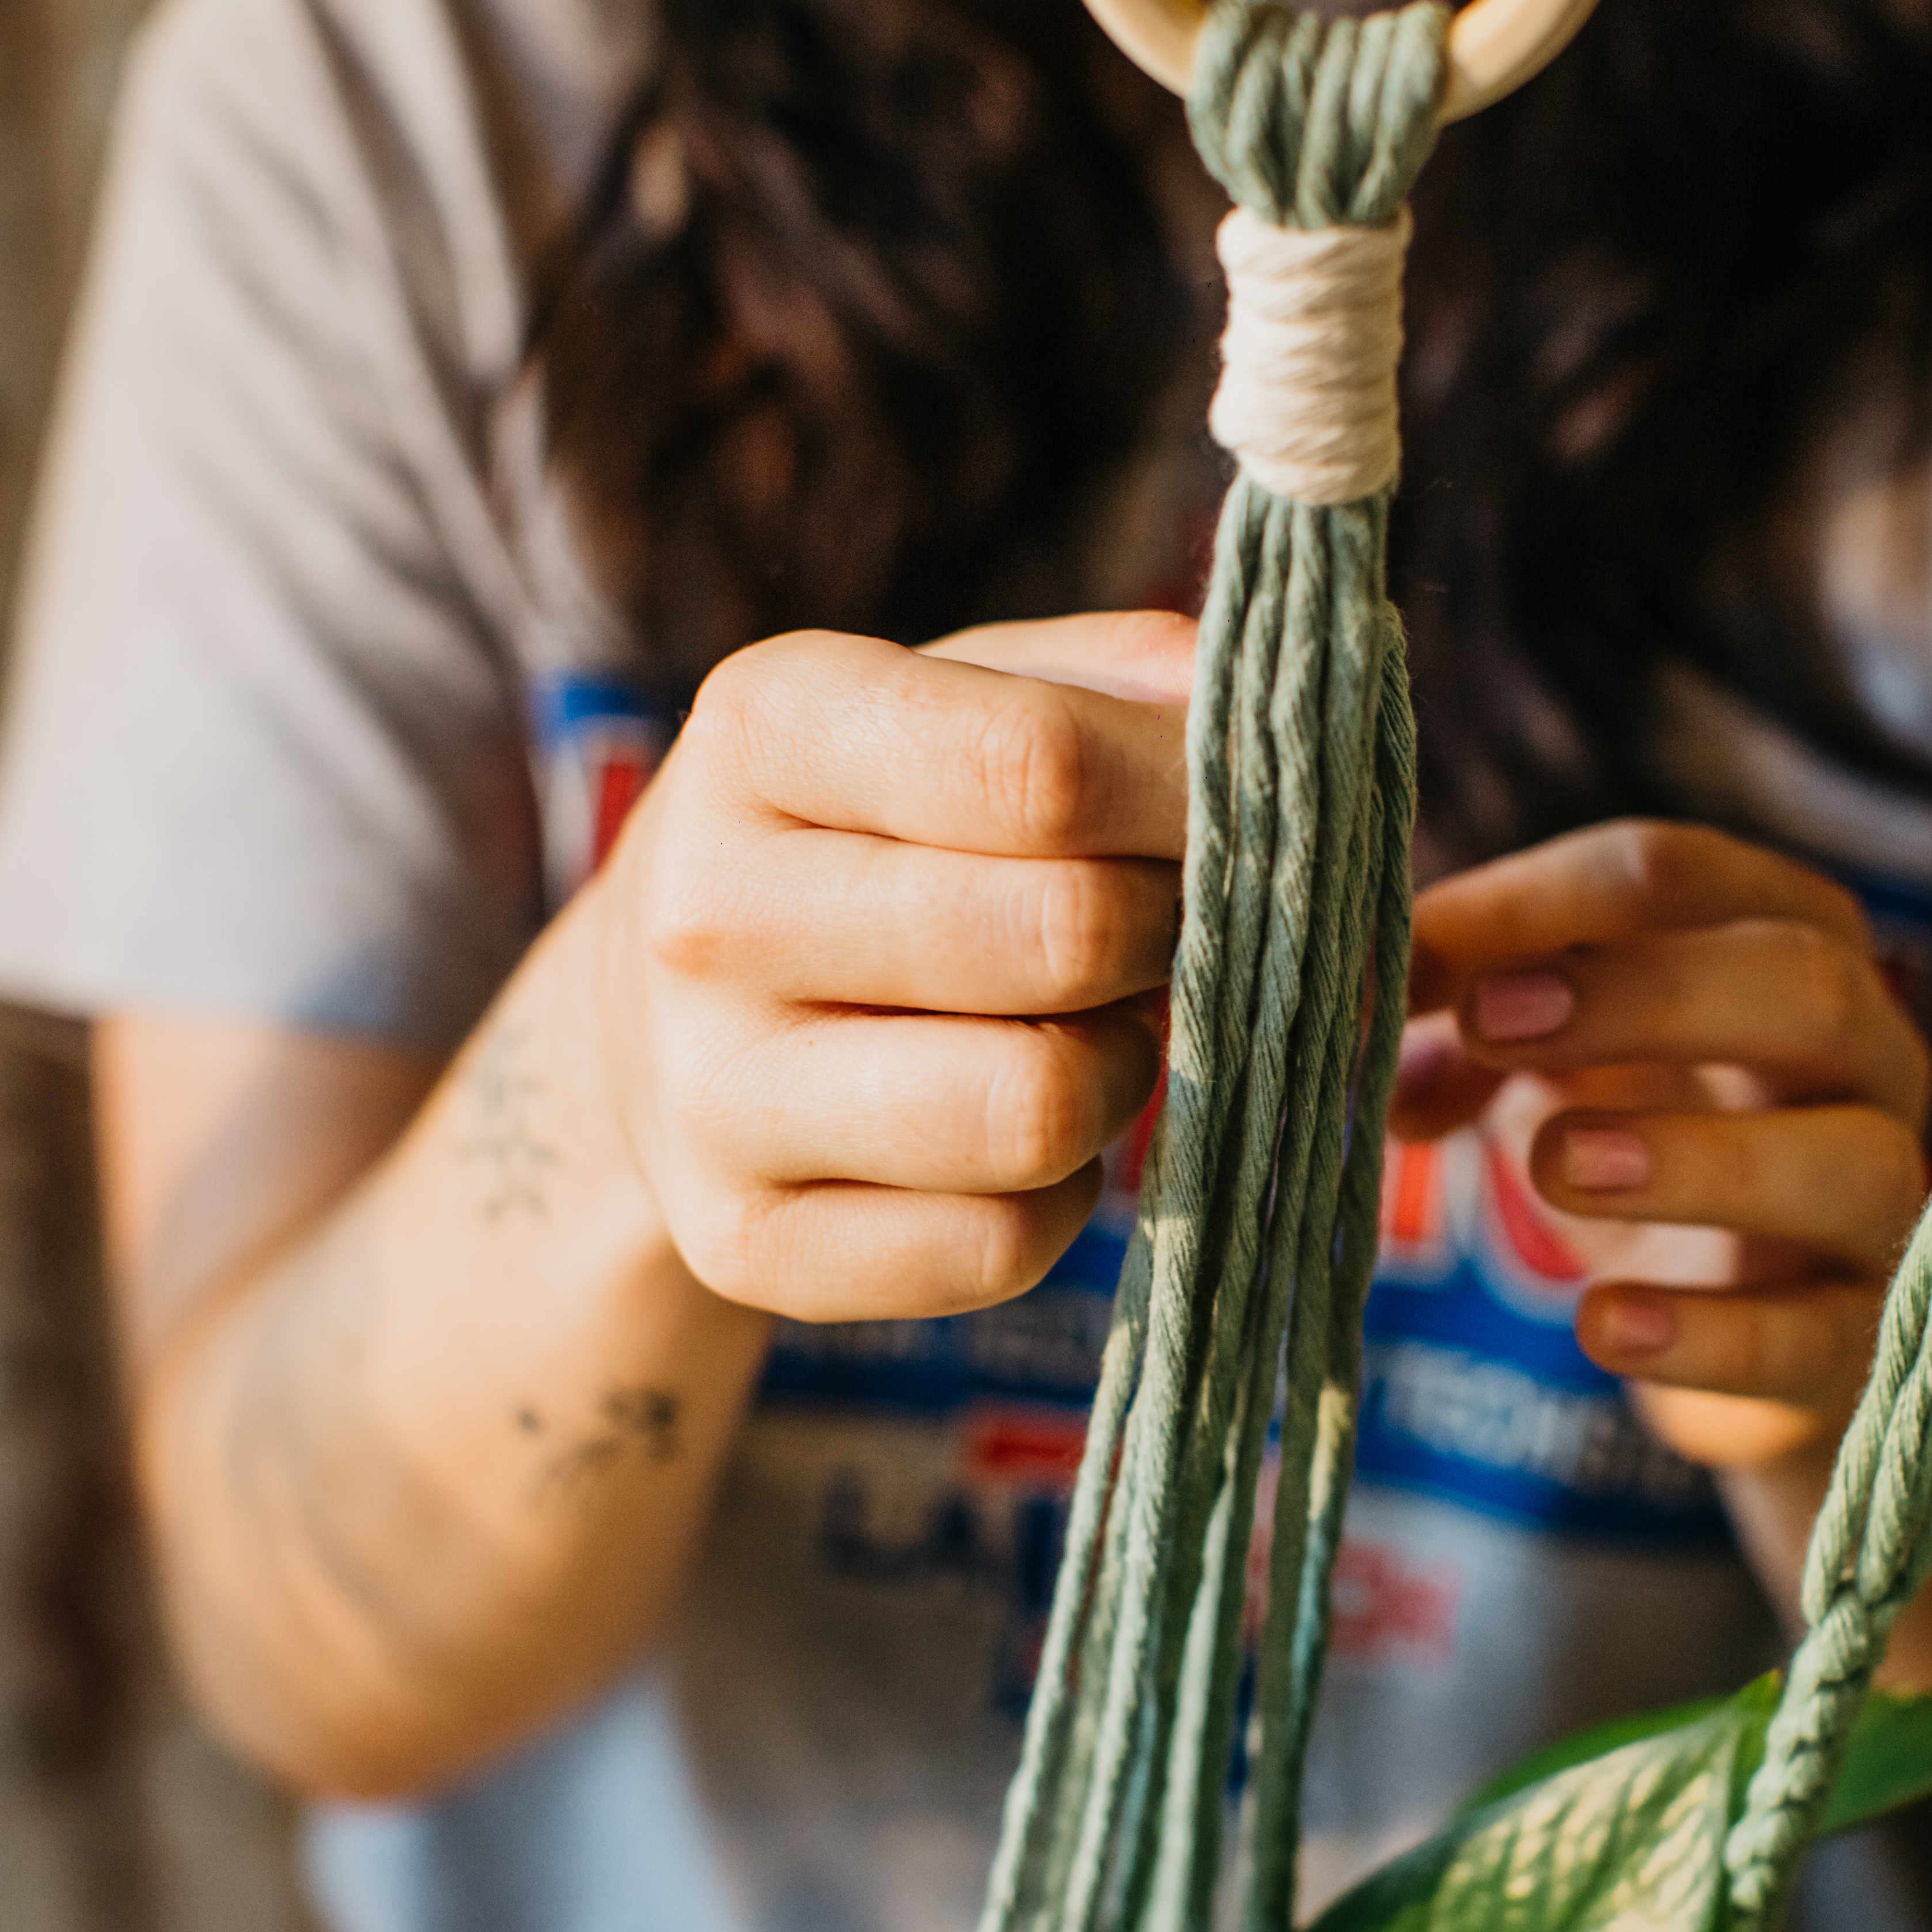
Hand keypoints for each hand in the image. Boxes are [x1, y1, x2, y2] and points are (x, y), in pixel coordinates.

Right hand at [590, 613, 1194, 1321]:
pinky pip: (1001, 1245)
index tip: (1233, 814)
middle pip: (1063, 937)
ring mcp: (711, 1092)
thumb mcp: (971, 697)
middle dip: (1164, 936)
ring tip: (1094, 1029)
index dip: (1187, 800)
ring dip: (1120, 1073)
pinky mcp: (744, 1243)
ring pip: (1038, 1112)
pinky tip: (1024, 1140)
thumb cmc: (880, 827)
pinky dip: (1059, 1199)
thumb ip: (1126, 686)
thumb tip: (1265, 727)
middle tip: (1159, 929)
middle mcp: (708, 910)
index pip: (1040, 765)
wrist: (666, 1009)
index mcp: (766, 730)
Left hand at [1394, 821, 1931, 1467]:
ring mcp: (1882, 1195)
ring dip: (1696, 1157)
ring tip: (1556, 1168)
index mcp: (1782, 936)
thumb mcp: (1552, 1048)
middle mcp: (1865, 1050)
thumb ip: (1460, 1012)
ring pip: (1842, 1159)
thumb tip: (1345, 1018)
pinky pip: (1816, 1334)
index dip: (1548, 907)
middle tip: (1492, 1023)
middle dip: (1647, 995)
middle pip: (1802, 984)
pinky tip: (1603, 1329)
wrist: (1746, 1321)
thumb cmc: (1643, 1127)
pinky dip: (1710, 1336)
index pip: (1685, 877)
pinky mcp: (1865, 1337)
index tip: (1426, 960)